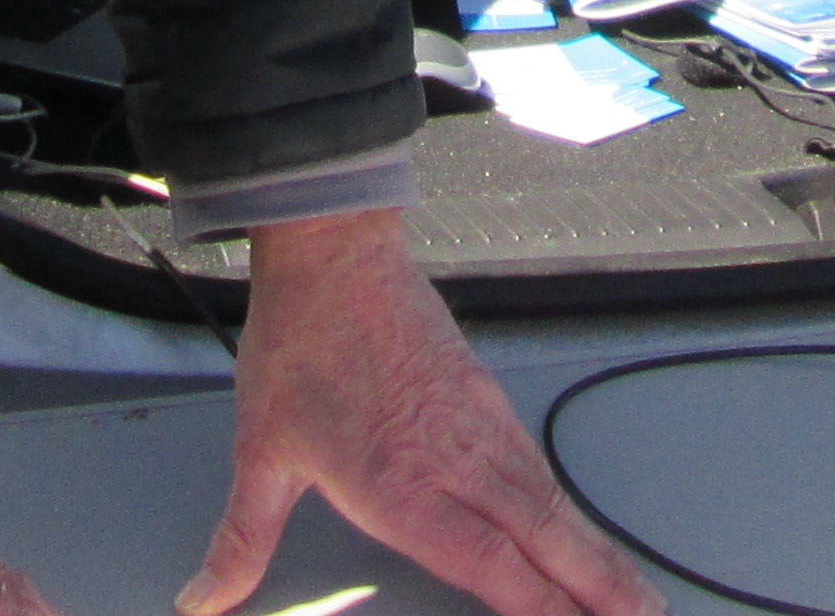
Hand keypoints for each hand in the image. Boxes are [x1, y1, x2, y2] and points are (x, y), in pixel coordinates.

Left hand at [182, 211, 658, 615]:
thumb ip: (241, 541)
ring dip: (595, 553)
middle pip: (548, 540)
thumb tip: (202, 599)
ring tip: (631, 595)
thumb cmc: (301, 347)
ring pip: (552, 503)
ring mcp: (479, 427)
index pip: (494, 569)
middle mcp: (457, 463)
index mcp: (406, 488)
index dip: (542, 611)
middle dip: (600, 591)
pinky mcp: (484, 398)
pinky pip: (537, 467)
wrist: (335, 255)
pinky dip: (568, 508)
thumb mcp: (261, 454)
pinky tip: (575, 527)